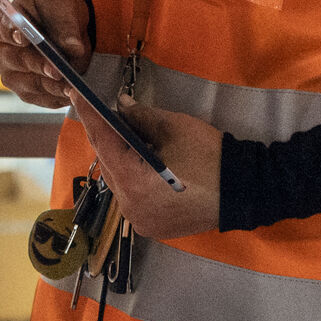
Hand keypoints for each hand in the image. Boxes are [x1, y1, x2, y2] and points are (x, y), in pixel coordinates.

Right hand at [0, 0, 91, 107]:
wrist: (63, 24)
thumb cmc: (55, 9)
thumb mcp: (61, 5)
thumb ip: (66, 24)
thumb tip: (74, 48)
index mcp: (0, 23)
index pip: (3, 29)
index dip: (12, 33)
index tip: (24, 38)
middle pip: (15, 60)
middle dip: (37, 65)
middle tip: (56, 70)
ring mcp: (10, 74)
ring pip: (28, 84)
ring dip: (51, 87)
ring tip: (71, 88)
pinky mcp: (26, 91)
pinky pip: (40, 98)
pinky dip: (57, 98)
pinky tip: (74, 95)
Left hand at [79, 101, 221, 237]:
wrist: (244, 191)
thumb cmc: (209, 155)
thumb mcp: (173, 127)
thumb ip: (139, 116)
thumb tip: (119, 106)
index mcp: (133, 182)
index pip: (102, 142)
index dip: (88, 115)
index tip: (76, 94)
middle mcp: (130, 207)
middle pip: (108, 165)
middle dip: (106, 138)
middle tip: (104, 113)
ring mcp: (140, 221)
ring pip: (118, 183)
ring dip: (119, 160)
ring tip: (127, 138)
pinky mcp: (152, 227)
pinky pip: (132, 197)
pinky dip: (132, 179)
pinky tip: (141, 164)